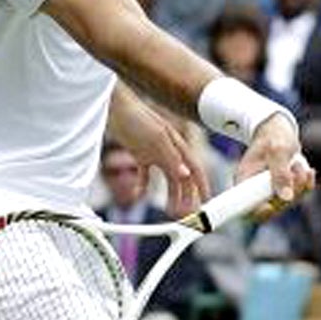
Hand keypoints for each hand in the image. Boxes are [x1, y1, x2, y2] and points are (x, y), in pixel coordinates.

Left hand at [109, 90, 206, 214]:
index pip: (196, 169)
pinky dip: (143, 186)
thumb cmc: (136, 117)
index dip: (203, 186)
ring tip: (168, 209)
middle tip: (185, 213)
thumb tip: (186, 175)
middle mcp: (170, 151)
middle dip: (187, 196)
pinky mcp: (140, 153)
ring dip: (169, 194)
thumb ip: (172, 157)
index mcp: (178, 146)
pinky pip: (145, 175)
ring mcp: (155, 152)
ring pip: (167, 179)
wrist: (113, 106)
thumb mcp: (156, 138)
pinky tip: (138, 195)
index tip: (207, 202)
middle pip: (183, 178)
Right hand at [236, 113, 313, 208]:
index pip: (249, 209)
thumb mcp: (277, 151)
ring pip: (290, 201)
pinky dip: (307, 183)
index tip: (275, 203)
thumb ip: (280, 174)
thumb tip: (286, 198)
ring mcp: (271, 190)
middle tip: (294, 168)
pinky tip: (307, 170)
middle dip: (290, 191)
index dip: (262, 212)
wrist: (279, 129)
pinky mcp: (285, 188)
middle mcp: (256, 189)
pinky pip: (300, 195)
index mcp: (245, 181)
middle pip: (274, 207)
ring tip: (296, 163)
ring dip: (300, 184)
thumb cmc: (273, 136)